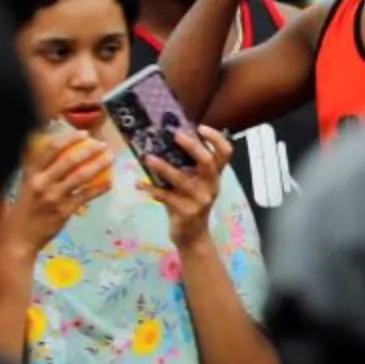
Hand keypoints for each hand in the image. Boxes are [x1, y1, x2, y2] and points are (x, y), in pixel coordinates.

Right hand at [17, 128, 116, 251]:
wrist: (18, 239)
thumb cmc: (23, 210)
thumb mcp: (25, 186)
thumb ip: (38, 171)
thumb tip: (57, 152)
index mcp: (30, 174)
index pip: (49, 149)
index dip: (68, 139)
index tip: (83, 133)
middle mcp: (41, 183)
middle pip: (69, 161)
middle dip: (88, 150)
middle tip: (102, 144)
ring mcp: (54, 197)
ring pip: (81, 176)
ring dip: (99, 165)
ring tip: (110, 158)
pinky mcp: (64, 211)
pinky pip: (86, 195)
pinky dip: (99, 188)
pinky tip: (109, 182)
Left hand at [143, 126, 232, 247]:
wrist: (192, 236)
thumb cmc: (189, 203)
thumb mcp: (193, 183)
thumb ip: (185, 166)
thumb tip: (162, 139)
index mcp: (214, 176)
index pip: (225, 153)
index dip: (216, 138)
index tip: (200, 127)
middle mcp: (211, 186)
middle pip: (207, 162)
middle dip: (192, 146)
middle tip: (175, 134)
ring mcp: (200, 200)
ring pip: (182, 180)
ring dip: (164, 167)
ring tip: (148, 158)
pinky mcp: (186, 212)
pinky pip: (166, 197)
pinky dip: (151, 189)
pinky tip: (139, 183)